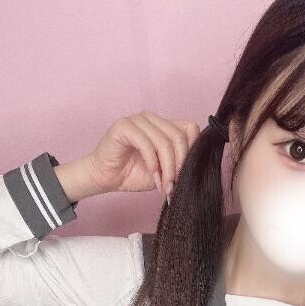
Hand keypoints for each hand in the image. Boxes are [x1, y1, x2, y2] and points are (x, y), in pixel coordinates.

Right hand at [85, 111, 199, 198]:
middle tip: (173, 186)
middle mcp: (153, 119)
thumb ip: (179, 164)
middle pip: (179, 137)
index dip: (192, 152)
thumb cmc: (133, 173)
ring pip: (165, 142)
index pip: (191, 129)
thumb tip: (198, 168)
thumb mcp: (164, 171)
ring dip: (167, 169)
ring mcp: (138, 120)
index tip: (186, 175)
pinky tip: (153, 176)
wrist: (106, 178)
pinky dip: (153, 163)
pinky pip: (146, 143)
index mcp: (164, 125)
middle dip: (180, 166)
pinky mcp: (124, 126)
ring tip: (163, 186)